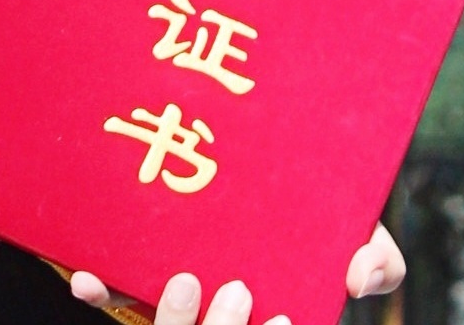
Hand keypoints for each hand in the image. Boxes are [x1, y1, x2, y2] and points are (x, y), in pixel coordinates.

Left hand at [68, 222, 403, 319]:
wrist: (269, 155)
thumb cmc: (315, 207)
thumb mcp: (357, 229)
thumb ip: (376, 256)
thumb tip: (359, 280)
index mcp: (271, 309)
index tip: (282, 319)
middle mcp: (219, 307)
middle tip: (237, 292)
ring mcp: (175, 292)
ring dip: (164, 317)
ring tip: (183, 282)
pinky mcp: (134, 267)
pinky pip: (111, 292)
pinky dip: (98, 288)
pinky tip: (87, 277)